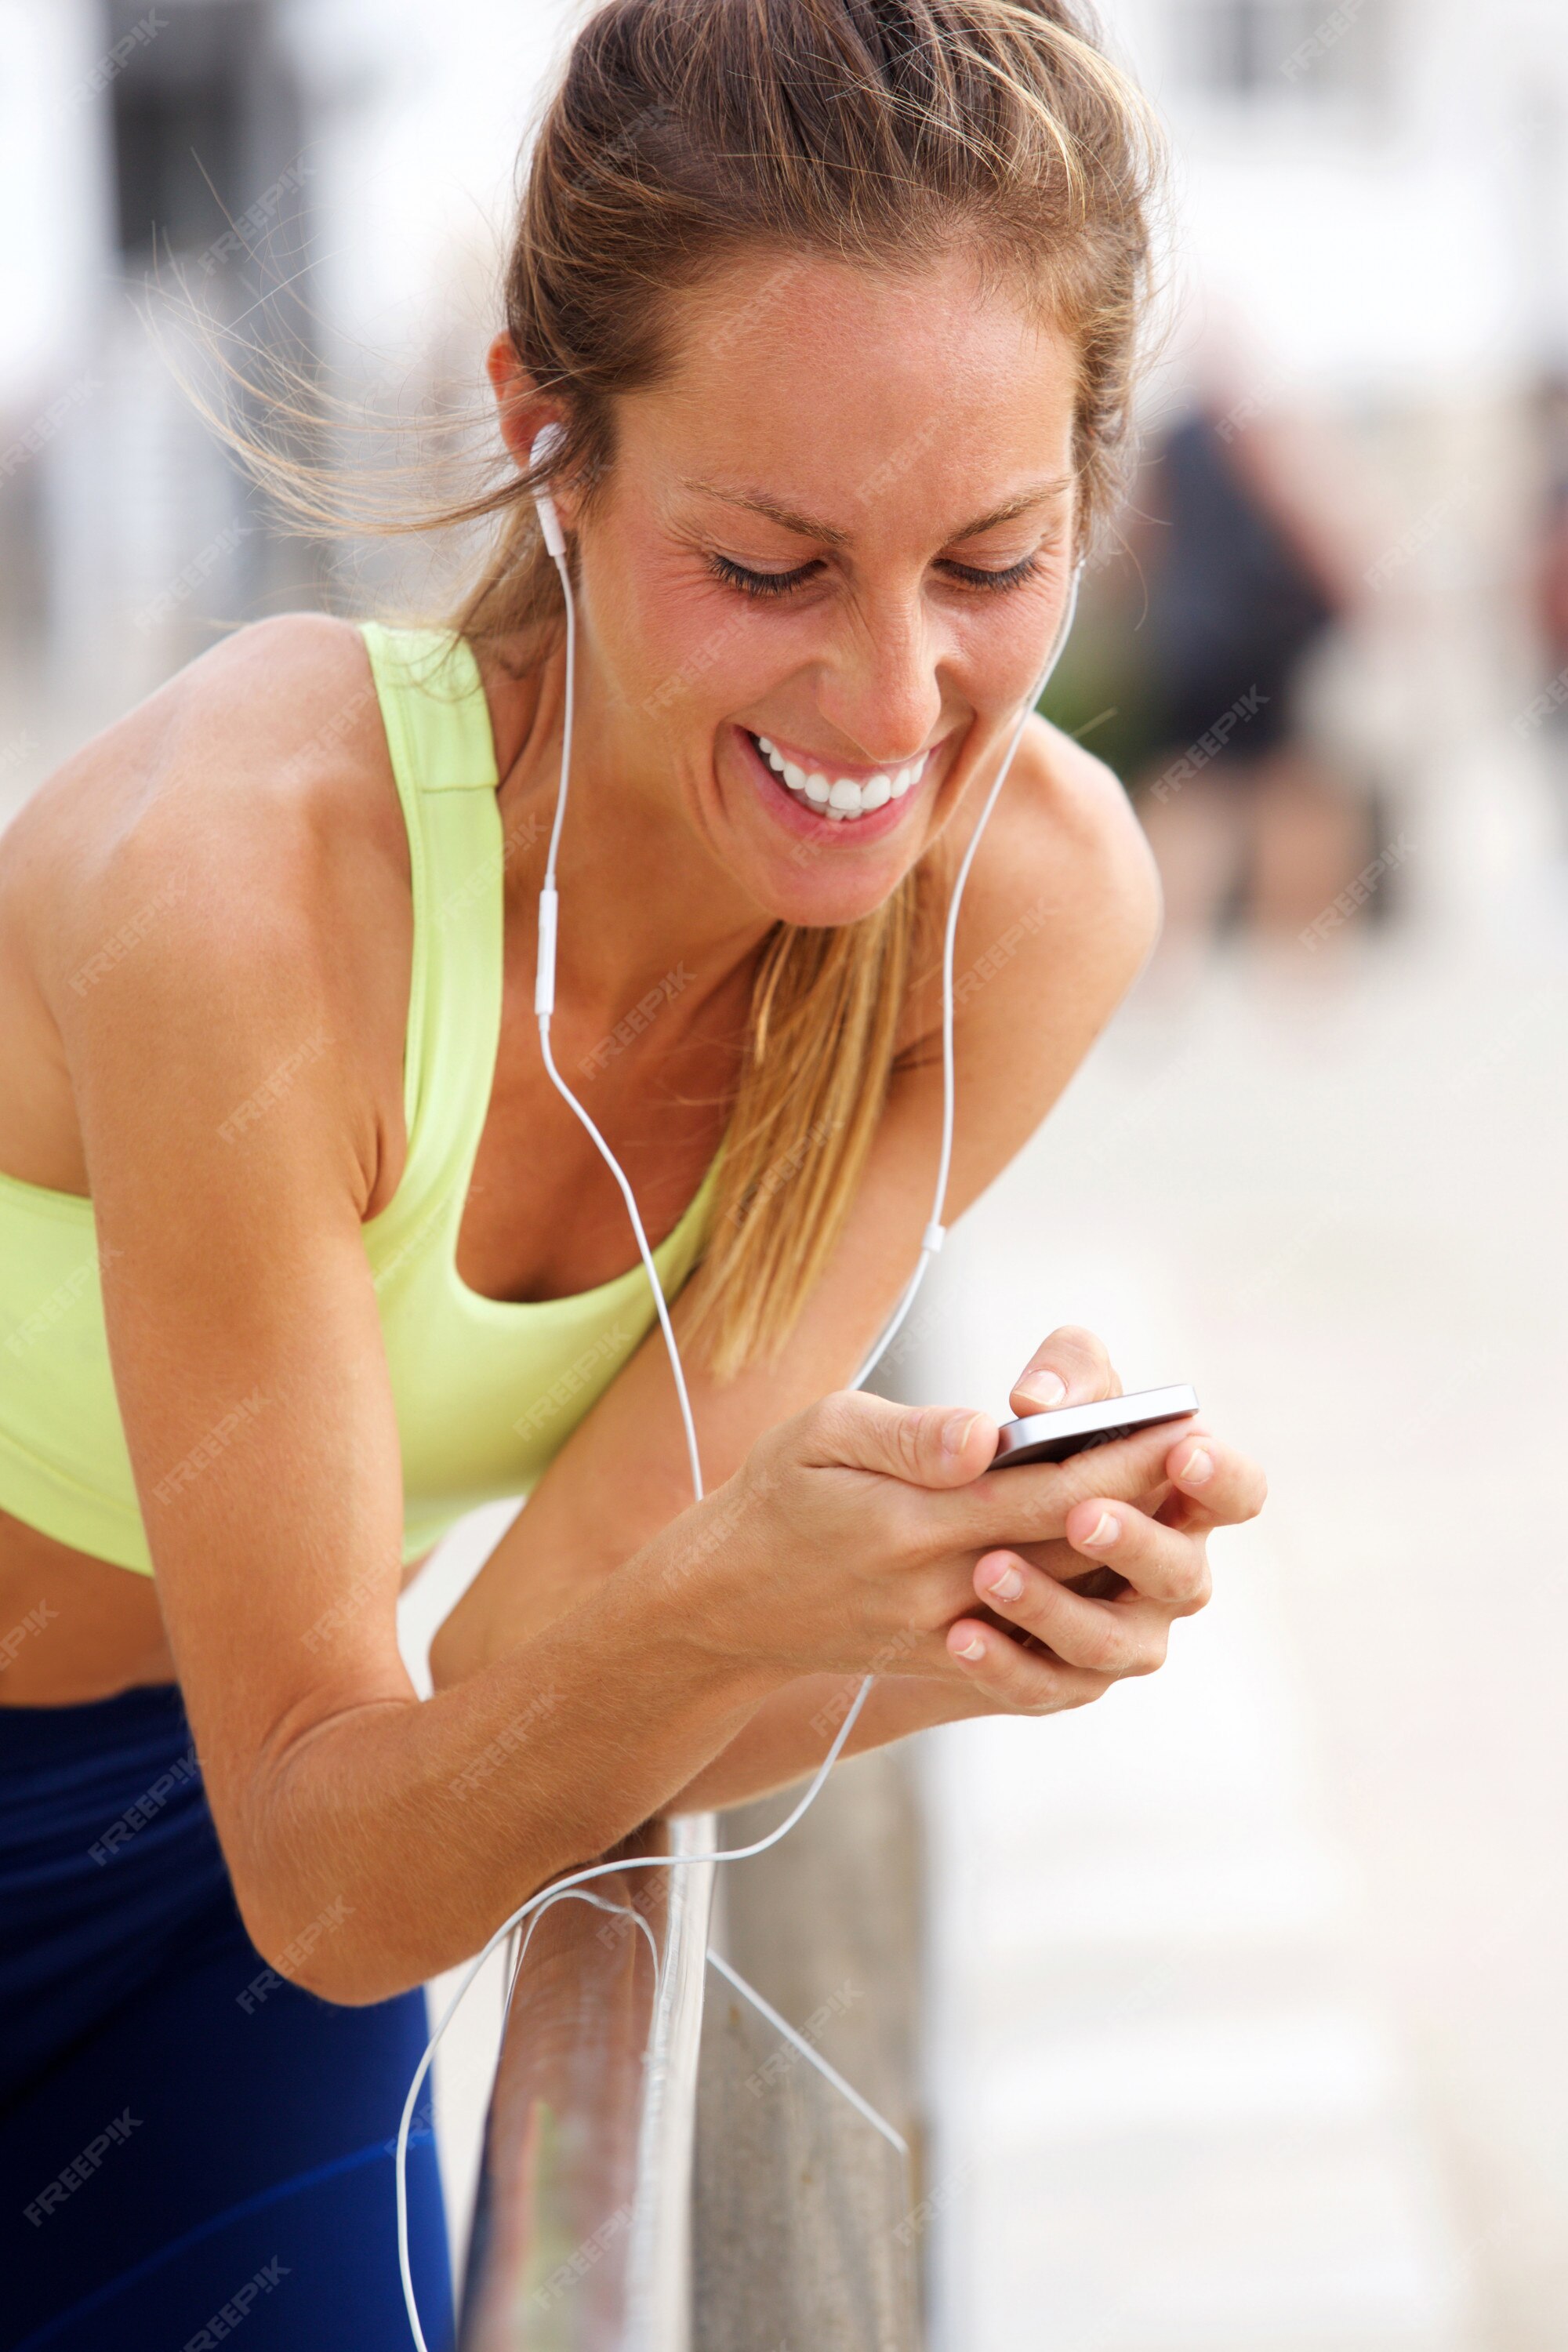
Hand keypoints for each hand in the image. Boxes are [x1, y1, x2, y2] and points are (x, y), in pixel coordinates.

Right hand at [658, 1325, 1262, 1698]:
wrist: (723, 1605)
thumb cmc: (777, 1495)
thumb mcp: (820, 1435)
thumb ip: (908, 1437)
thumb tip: (983, 1436)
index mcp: (909, 1520)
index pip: (1039, 1491)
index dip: (1115, 1460)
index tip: (1175, 1424)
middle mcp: (936, 1587)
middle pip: (1064, 1546)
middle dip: (1139, 1502)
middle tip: (1203, 1459)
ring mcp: (943, 1633)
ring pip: (1060, 1601)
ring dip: (1124, 1560)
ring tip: (1178, 1513)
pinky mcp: (944, 1659)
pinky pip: (1035, 1654)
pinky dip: (1088, 1622)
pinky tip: (1124, 1583)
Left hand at [942, 1323, 1265, 1716]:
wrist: (963, 1534)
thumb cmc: (1045, 1443)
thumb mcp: (1056, 1390)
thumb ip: (1062, 1374)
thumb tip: (1038, 1401)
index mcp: (1186, 1499)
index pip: (1237, 1493)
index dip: (1221, 1477)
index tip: (1181, 1451)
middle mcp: (1169, 1575)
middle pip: (1180, 1574)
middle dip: (1134, 1543)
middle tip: (1081, 1516)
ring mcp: (1123, 1635)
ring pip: (1109, 1641)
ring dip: (1055, 1609)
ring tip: (991, 1571)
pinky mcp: (1064, 1679)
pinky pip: (1044, 1686)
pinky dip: (1004, 1665)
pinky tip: (961, 1636)